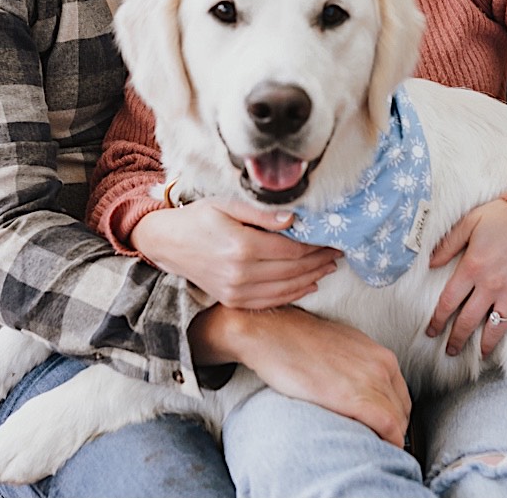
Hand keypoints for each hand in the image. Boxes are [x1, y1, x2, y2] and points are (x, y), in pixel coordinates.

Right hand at [132, 197, 338, 308]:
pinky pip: (271, 301)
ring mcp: (236, 291)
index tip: (332, 239)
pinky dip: (294, 294)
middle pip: (293, 270)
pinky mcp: (233, 300)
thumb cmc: (199, 218)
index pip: (291, 249)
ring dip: (312, 278)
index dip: (315, 245)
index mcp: (242, 246)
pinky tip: (309, 284)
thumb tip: (293, 219)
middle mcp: (241, 273)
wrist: (169, 243)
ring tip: (328, 267)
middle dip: (319, 261)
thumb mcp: (227, 204)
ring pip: (286, 288)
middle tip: (337, 252)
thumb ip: (262, 213)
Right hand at [191, 306, 411, 445]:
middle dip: (394, 428)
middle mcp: (382, 365)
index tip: (381, 427)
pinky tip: (371, 447)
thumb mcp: (339, 347)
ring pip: (399, 421)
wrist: (272, 334)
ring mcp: (371, 380)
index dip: (394, 414)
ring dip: (389, 438)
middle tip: (375, 440)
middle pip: (403, 409)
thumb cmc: (297, 340)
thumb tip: (357, 386)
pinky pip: (389, 426)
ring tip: (369, 445)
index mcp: (379, 354)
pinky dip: (387, 442)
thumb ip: (357, 366)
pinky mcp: (356, 397)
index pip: (400, 394)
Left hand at [426, 199, 506, 358]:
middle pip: (468, 321)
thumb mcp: (471, 222)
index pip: (448, 302)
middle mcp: (491, 286)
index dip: (437, 320)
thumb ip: (448, 244)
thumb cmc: (506, 215)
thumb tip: (430, 263)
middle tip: (451, 351)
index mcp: (472, 268)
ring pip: (496, 328)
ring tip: (480, 354)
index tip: (431, 331)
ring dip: (486, 345)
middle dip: (457, 339)